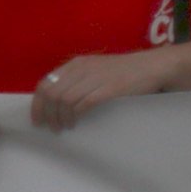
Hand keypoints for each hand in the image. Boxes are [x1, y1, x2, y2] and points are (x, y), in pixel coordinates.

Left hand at [29, 51, 168, 132]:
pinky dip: (76, 115)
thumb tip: (55, 101)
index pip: (46, 83)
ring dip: (61, 118)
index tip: (37, 119)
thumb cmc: (124, 71)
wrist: (153, 66)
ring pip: (65, 100)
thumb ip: (77, 79)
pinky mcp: (109, 88)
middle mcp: (83, 69)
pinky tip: (77, 122)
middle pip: (52, 94)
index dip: (37, 104)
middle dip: (47, 114)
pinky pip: (83, 103)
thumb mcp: (96, 69)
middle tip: (50, 128)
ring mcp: (96, 77)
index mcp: (77, 63)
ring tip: (64, 127)